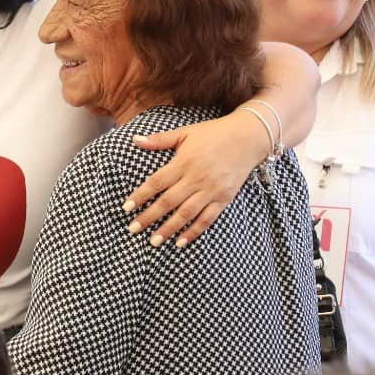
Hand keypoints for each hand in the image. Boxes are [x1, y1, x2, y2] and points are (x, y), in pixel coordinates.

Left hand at [123, 113, 266, 246]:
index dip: (141, 195)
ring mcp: (212, 190)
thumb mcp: (185, 132)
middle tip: (132, 229)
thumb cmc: (213, 134)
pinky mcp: (224, 199)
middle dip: (149, 217)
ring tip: (153, 241)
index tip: (126, 208)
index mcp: (184, 162)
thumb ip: (159, 139)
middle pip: (168, 201)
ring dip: (169, 229)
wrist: (248, 138)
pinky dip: (193, 232)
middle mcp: (197, 178)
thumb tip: (135, 140)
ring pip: (186, 214)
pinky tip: (180, 242)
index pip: (157, 182)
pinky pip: (207, 219)